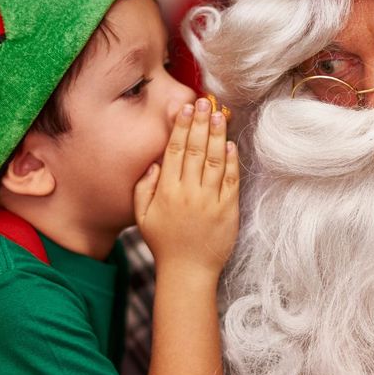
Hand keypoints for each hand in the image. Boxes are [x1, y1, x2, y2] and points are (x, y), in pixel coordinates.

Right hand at [134, 96, 239, 274]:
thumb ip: (144, 188)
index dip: (181, 127)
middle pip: (195, 150)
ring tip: (219, 115)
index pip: (175, 151)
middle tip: (204, 102)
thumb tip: (154, 162)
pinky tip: (230, 144)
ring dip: (217, 135)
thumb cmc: (164, 243)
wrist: (187, 272)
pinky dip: (231, 161)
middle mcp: (188, 193)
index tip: (185, 108)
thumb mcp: (142, 217)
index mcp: (166, 191)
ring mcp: (210, 201)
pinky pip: (230, 180)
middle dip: (200, 123)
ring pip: (214, 160)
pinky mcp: (228, 211)